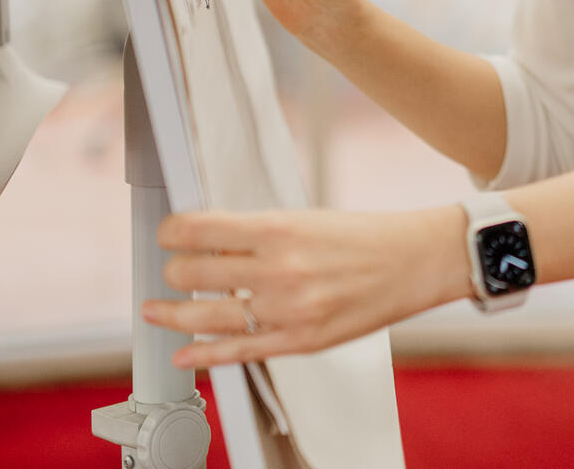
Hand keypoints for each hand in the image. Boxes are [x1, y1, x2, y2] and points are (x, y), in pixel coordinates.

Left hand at [142, 205, 469, 367]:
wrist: (416, 261)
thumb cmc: (368, 235)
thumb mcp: (308, 218)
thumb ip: (260, 233)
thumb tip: (212, 242)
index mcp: (280, 228)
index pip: (200, 230)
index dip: (172, 232)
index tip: (167, 233)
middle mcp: (278, 269)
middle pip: (194, 273)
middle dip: (173, 271)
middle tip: (172, 268)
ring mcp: (287, 309)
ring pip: (206, 317)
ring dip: (173, 314)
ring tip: (158, 309)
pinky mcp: (299, 341)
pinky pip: (238, 352)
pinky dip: (203, 354)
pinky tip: (185, 351)